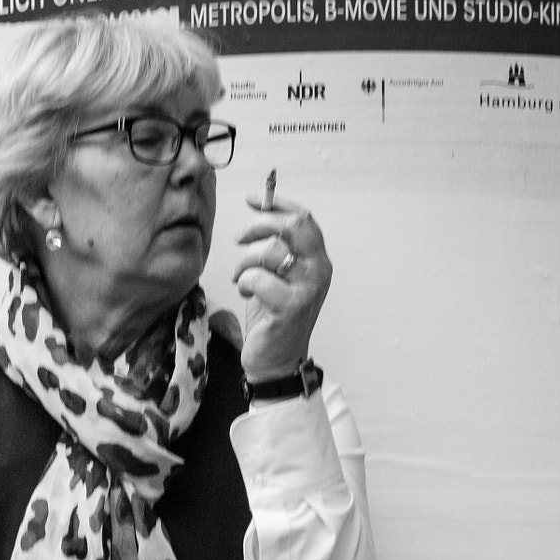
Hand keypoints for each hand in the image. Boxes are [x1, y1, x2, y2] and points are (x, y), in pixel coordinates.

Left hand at [233, 189, 331, 382]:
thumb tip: (258, 207)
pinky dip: (244, 283)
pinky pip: (258, 279)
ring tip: (241, 278)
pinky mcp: (290, 307)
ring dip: (245, 263)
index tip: (252, 199)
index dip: (276, 204)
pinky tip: (245, 294)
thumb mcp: (275, 275)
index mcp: (318, 259)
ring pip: (269, 252)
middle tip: (239, 238)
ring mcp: (308, 289)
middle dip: (259, 225)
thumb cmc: (272, 316)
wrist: (276, 361)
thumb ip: (274, 246)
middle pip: (292, 227)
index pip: (303, 218)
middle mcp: (319, 270)